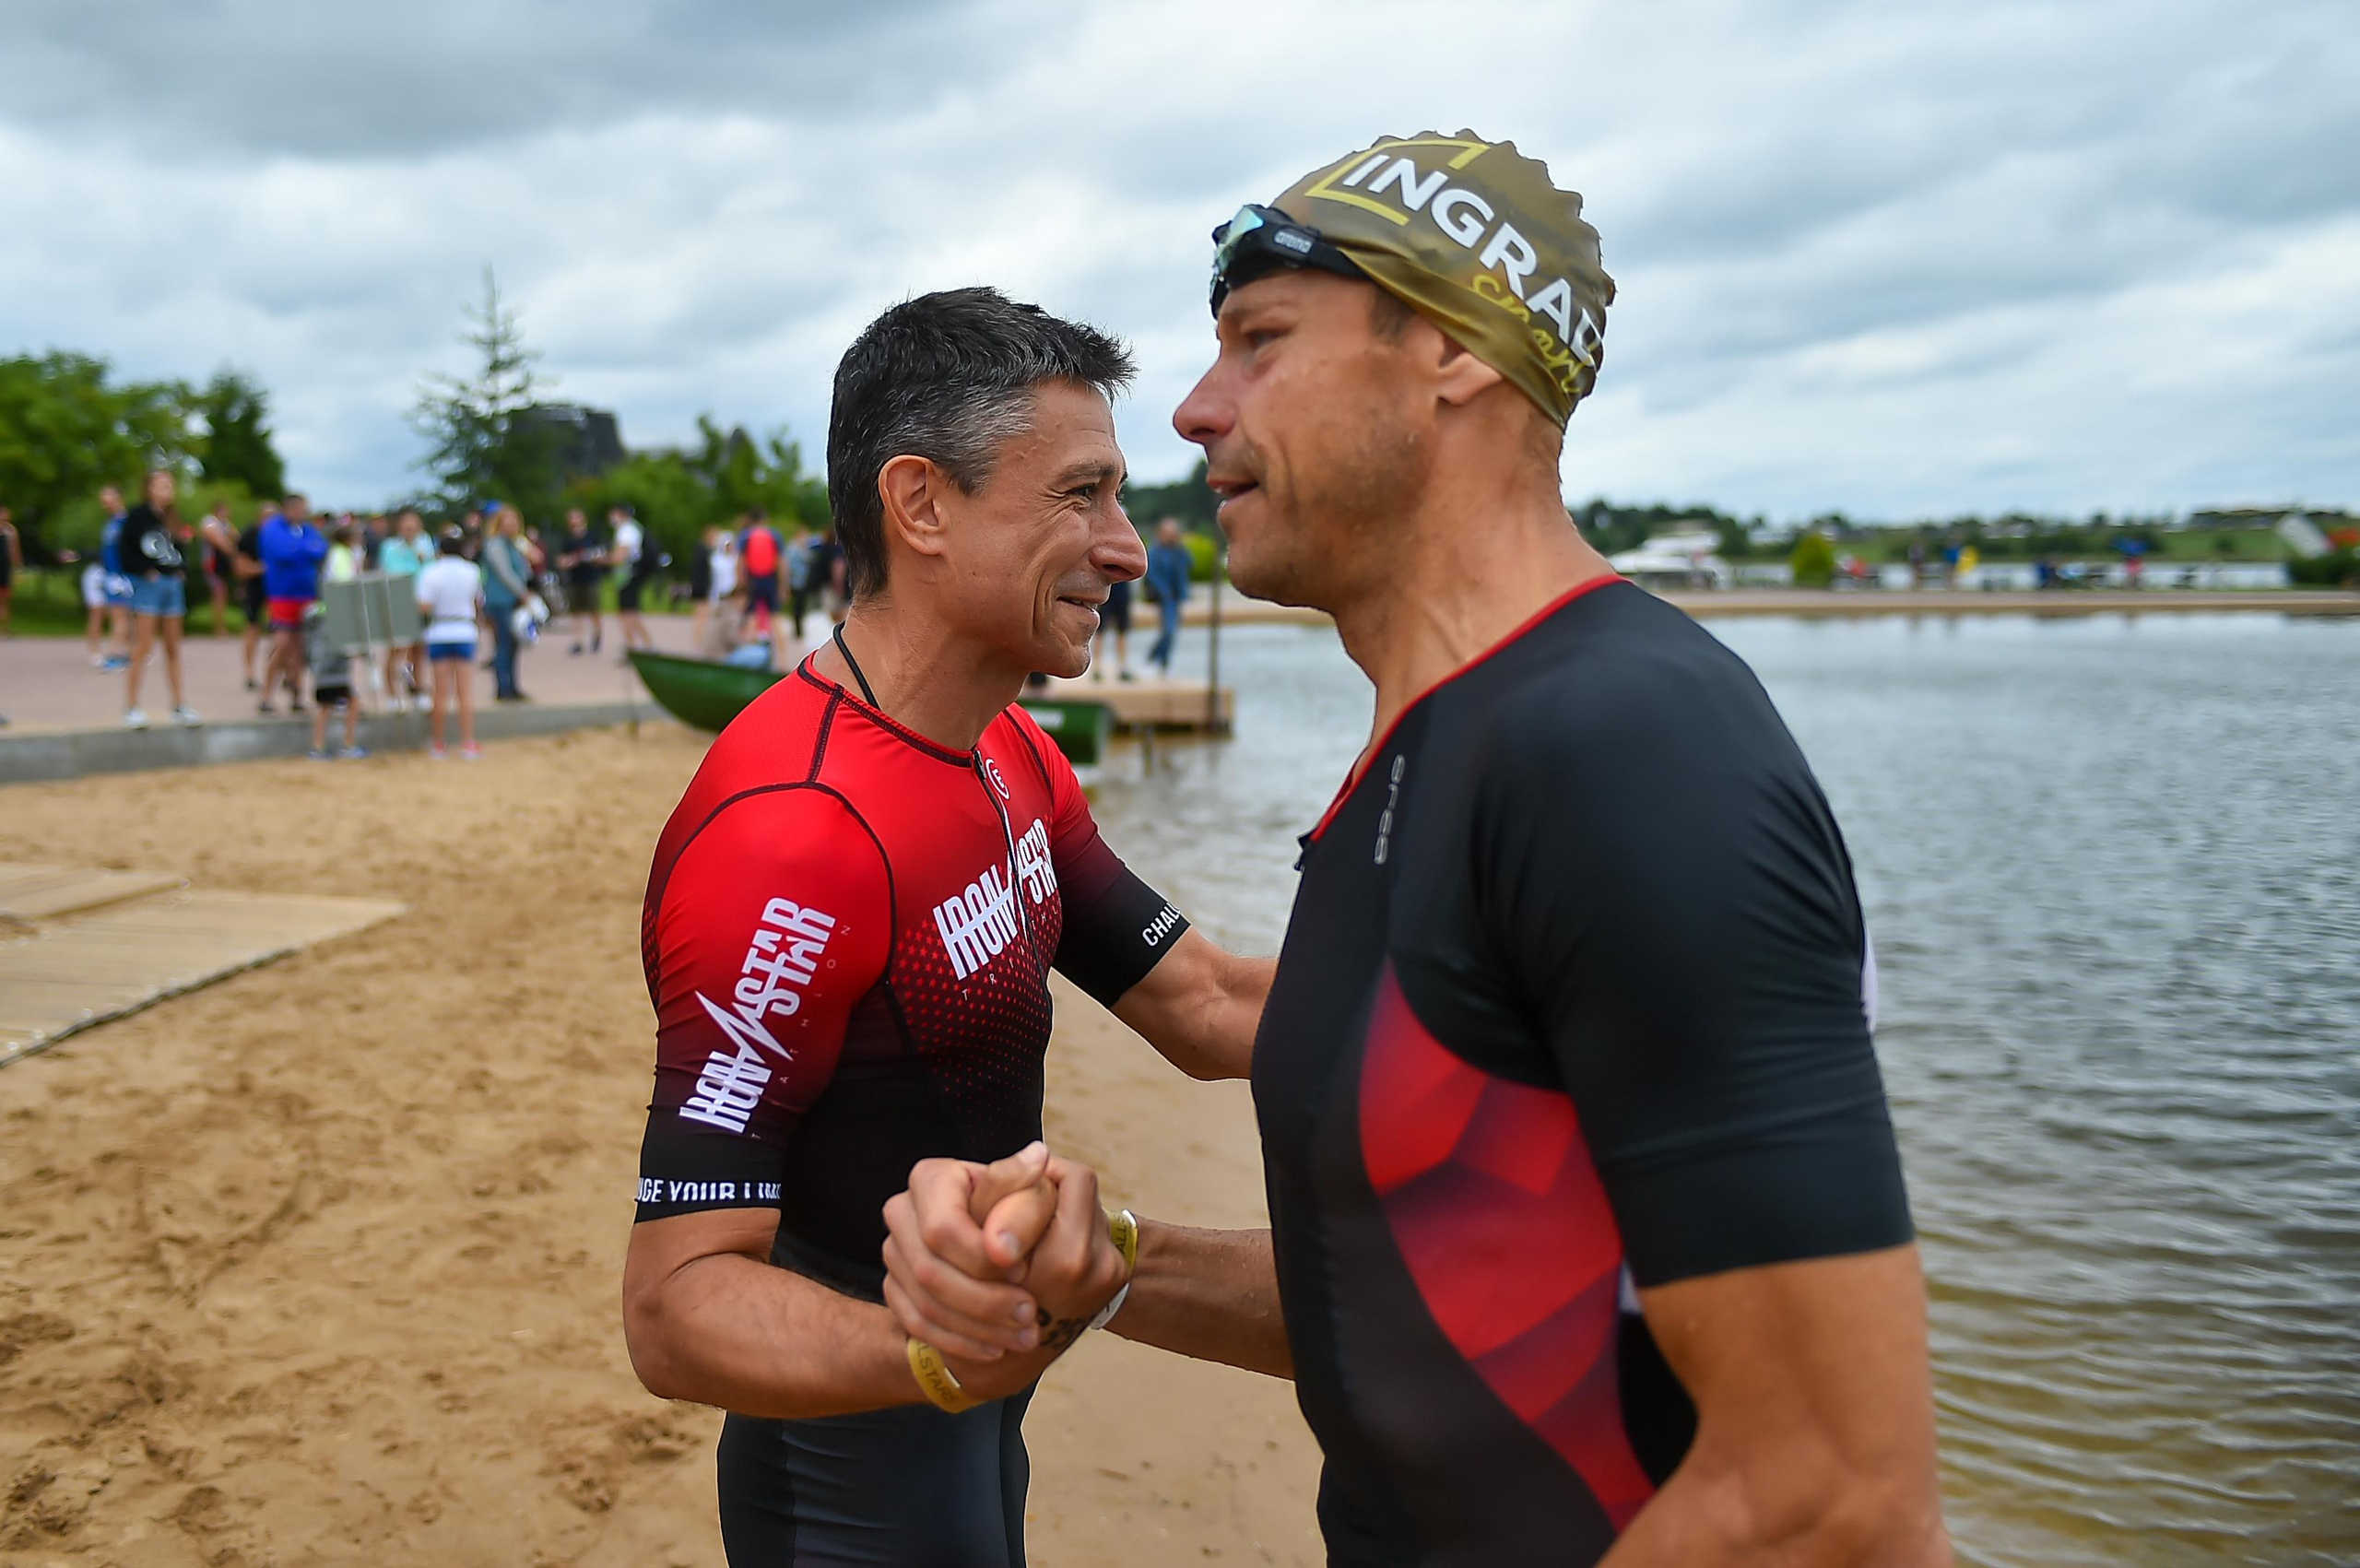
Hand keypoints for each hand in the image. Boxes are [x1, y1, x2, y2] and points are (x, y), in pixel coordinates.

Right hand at [881, 1147, 1126, 1361]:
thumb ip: (1028, 1189)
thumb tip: (1037, 1158)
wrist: (997, 1249)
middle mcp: (901, 1211)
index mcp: (930, 1178)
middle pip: (930, 1271)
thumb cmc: (1022, 1213)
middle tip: (1031, 1313)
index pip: (943, 1229)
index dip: (983, 1257)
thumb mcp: (1032, 1196)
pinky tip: (997, 1348)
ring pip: (925, 1304)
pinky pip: (918, 1326)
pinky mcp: (894, 1289)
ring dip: (978, 1327)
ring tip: (1026, 1335)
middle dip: (984, 1300)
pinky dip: (961, 1342)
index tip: (1026, 1271)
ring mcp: (893, 1253)